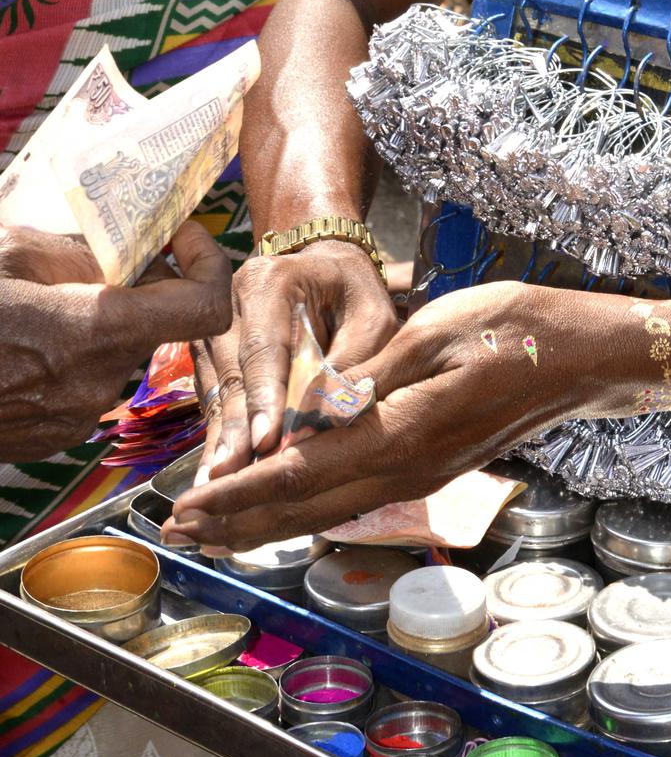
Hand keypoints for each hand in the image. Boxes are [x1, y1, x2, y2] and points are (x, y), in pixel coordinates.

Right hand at [0, 220, 230, 462]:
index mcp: (94, 330)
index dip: (210, 263)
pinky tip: (27, 337)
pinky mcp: (50, 437)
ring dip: (104, 319)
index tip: (182, 237)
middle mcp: (96, 382)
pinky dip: (75, 354)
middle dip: (146, 285)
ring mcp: (73, 417)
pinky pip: (87, 382)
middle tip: (111, 255)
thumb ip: (81, 249)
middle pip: (160, 325)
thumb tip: (126, 249)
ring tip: (47, 296)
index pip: (207, 307)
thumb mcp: (10, 251)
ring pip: (120, 352)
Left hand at [167, 282, 639, 551]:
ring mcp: (422, 474)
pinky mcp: (431, 466)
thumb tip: (315, 409)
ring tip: (215, 531)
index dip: (239, 490)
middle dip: (236, 520)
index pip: (302, 470)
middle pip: (306, 507)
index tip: (187, 502)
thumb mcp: (438, 331)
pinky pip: (355, 498)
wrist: (585, 356)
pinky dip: (306, 508)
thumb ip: (373, 374)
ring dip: (266, 523)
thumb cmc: (516, 327)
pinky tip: (288, 506)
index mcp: (404, 432)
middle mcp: (409, 468)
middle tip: (176, 531)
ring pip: (329, 511)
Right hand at [191, 242, 398, 483]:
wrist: (326, 269)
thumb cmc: (355, 294)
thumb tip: (327, 420)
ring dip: (222, 441)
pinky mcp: (212, 354)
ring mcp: (215, 328)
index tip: (265, 441)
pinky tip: (220, 473)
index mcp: (272, 281)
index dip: (264, 396)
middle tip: (233, 479)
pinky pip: (215, 400)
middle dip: (235, 430)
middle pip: (232, 374)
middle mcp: (230, 301)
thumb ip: (352, 364)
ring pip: (218, 392)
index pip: (265, 347)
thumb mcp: (372, 319)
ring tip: (219, 487)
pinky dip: (222, 436)